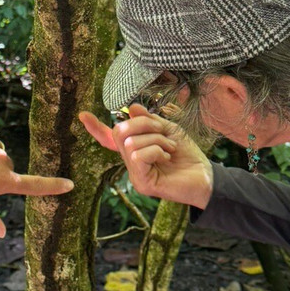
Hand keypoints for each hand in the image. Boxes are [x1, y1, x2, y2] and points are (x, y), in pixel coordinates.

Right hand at [79, 104, 213, 208]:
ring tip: (170, 148)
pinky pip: (138, 155)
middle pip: (120, 132)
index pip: (110, 138)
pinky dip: (156, 150)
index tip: (83, 115)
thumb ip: (150, 121)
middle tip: (164, 133)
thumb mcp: (169, 130)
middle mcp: (131, 162)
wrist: (206, 176)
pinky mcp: (142, 183)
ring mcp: (135, 174)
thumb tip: (132, 108)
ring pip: (131, 142)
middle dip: (144, 124)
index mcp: (135, 149)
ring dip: (156, 139)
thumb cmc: (188, 155)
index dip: (96, 127)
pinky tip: (166, 156)